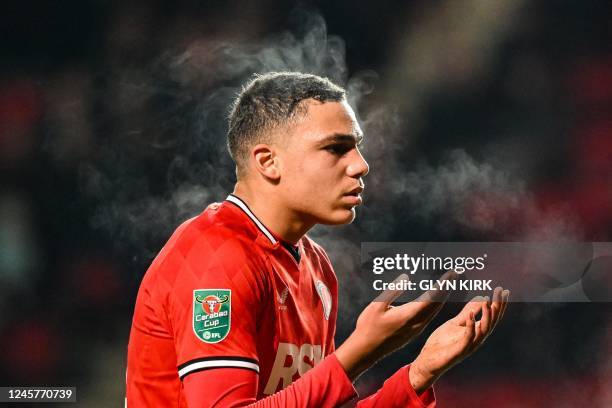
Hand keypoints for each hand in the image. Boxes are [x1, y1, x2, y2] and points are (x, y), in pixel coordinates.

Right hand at [335, 272, 455, 380]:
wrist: (367, 350)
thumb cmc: (369, 326)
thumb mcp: (377, 305)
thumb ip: (392, 290)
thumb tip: (406, 277)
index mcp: (409, 315)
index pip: (432, 297)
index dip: (443, 284)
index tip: (451, 273)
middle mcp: (416, 323)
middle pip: (437, 304)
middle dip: (447, 288)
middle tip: (455, 275)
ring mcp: (416, 329)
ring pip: (434, 311)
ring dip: (443, 297)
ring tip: (449, 285)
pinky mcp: (413, 332)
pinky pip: (429, 316)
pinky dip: (435, 306)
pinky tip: (435, 302)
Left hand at [409, 287, 509, 392]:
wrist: (429, 361)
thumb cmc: (443, 343)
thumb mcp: (456, 323)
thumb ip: (468, 312)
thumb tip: (481, 298)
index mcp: (476, 332)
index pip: (492, 317)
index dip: (499, 304)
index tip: (503, 290)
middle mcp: (476, 339)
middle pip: (492, 322)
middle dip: (497, 307)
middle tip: (500, 291)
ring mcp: (469, 345)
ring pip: (484, 330)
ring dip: (487, 316)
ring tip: (487, 302)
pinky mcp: (459, 351)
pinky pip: (468, 338)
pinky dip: (471, 326)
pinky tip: (471, 315)